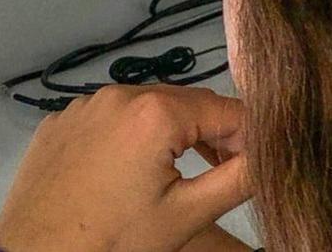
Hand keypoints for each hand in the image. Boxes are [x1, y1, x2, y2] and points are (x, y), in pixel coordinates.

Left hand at [0, 85, 248, 251]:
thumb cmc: (114, 239)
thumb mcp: (186, 214)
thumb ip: (238, 178)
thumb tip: (273, 152)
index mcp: (155, 112)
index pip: (228, 109)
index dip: (251, 137)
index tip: (256, 167)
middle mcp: (117, 94)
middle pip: (185, 102)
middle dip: (213, 131)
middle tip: (224, 171)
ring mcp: (82, 105)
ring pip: (144, 107)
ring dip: (170, 132)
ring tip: (181, 171)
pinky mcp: (57, 122)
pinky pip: (106, 118)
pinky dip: (127, 136)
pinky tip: (126, 172)